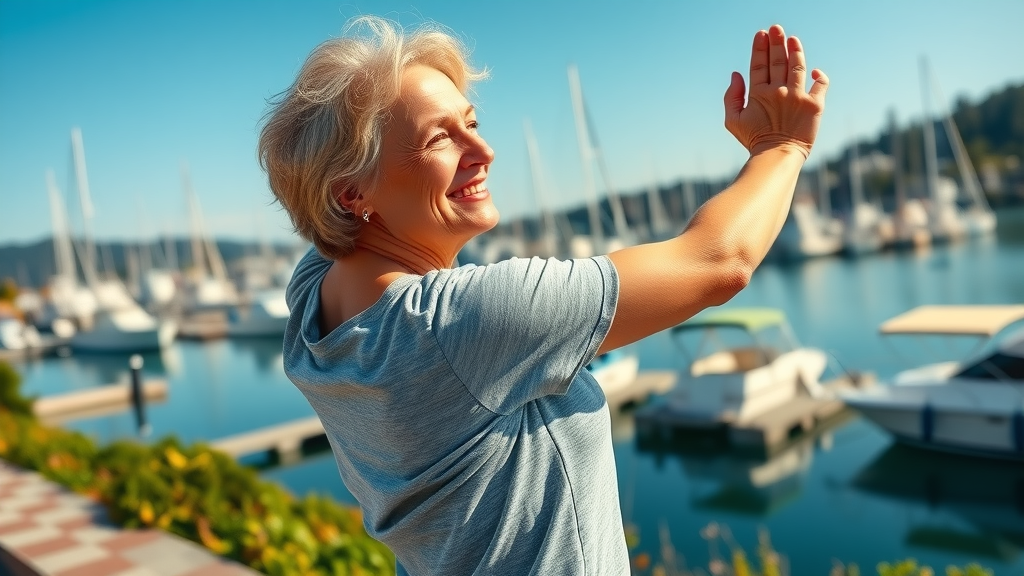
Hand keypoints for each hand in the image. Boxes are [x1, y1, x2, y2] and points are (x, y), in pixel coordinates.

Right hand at [723, 25, 828, 157]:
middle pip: (777, 60)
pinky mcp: (814, 105)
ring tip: (793, 39)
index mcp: (759, 94)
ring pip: (797, 66)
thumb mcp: (733, 121)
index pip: (758, 64)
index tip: (761, 34)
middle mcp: (778, 91)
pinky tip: (815, 71)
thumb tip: (736, 74)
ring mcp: (797, 97)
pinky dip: (820, 76)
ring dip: (795, 50)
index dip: (759, 48)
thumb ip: (731, 97)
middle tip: (776, 28)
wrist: (777, 157)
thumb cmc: (754, 140)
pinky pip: (820, 85)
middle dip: (776, 41)